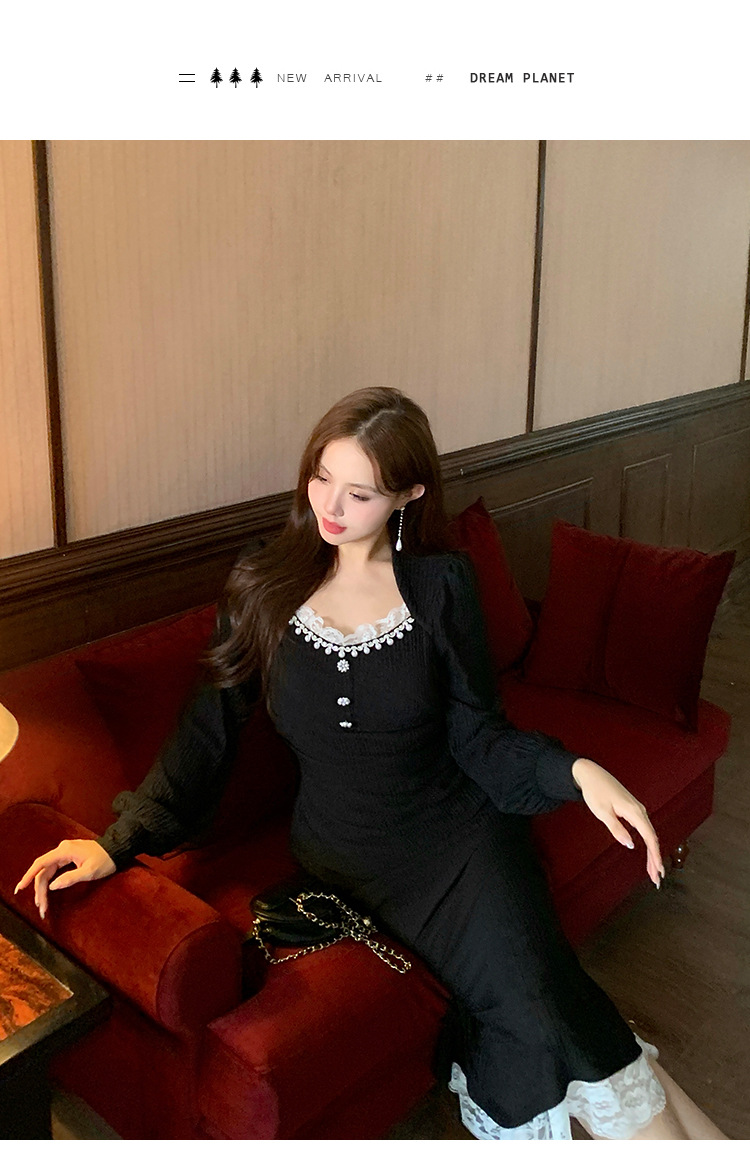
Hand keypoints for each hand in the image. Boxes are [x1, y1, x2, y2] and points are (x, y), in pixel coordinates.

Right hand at [14, 839, 116, 919]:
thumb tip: (52, 886)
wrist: (117, 849)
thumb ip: (70, 878)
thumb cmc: (105, 860)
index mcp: (65, 851)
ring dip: (44, 888)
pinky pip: (54, 870)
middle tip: (41, 907)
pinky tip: (47, 892)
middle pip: (44, 871)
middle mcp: (62, 850)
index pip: (41, 863)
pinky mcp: (68, 856)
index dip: (29, 876)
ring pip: (48, 871)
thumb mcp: (90, 872)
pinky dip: (50, 882)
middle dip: (40, 890)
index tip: (20, 888)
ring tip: (42, 905)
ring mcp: (65, 852)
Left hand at [572, 758, 664, 887]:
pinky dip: (648, 843)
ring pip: (649, 834)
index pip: (650, 838)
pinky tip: (648, 852)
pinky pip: (644, 829)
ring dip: (652, 853)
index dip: (655, 856)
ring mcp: (637, 809)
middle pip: (652, 839)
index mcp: (634, 812)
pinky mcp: (633, 809)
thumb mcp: (602, 812)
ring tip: (653, 870)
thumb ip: (616, 829)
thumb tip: (630, 845)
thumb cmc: (595, 791)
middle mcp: (640, 810)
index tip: (658, 871)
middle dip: (655, 859)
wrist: (591, 773)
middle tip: (657, 879)